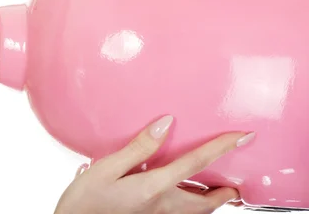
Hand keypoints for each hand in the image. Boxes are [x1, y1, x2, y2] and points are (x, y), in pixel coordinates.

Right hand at [54, 115, 254, 213]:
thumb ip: (139, 147)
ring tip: (217, 190)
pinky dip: (191, 205)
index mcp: (154, 188)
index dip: (222, 148)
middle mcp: (162, 207)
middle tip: (236, 182)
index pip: (197, 164)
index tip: (243, 136)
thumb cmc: (85, 202)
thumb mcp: (107, 168)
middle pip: (206, 202)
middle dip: (226, 192)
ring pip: (195, 212)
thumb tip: (165, 123)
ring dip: (211, 201)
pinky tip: (180, 196)